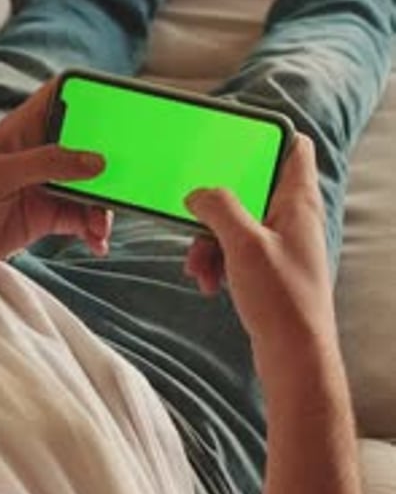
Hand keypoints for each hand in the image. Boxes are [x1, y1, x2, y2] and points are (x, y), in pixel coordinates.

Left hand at [0, 78, 112, 282]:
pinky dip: (94, 229)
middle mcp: (42, 154)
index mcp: (25, 129)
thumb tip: (97, 162)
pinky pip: (83, 218)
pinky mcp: (51, 215)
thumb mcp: (1, 174)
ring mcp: (49, 185)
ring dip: (104, 205)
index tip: (119, 103)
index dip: (88, 94)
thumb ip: (49, 163)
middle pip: (88, 145)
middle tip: (130, 175)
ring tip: (100, 226)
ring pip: (91, 186)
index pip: (61, 98)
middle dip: (111, 159)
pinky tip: (97, 242)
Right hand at [184, 134, 337, 352]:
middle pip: (251, 187)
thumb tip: (198, 193)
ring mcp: (282, 244)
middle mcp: (293, 218)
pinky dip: (218, 260)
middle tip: (196, 219)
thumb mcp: (243, 244)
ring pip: (237, 223)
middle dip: (217, 205)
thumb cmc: (281, 300)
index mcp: (297, 202)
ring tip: (199, 269)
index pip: (294, 147)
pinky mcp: (270, 269)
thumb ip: (218, 208)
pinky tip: (207, 282)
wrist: (294, 356)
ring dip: (210, 240)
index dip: (266, 136)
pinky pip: (236, 250)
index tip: (231, 140)